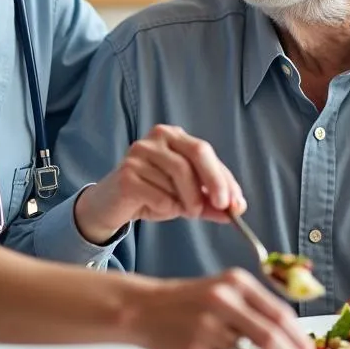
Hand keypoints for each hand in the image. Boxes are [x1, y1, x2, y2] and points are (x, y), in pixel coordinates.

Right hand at [74, 124, 245, 243]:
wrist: (112, 205)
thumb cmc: (152, 195)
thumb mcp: (185, 198)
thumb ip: (209, 202)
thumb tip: (235, 211)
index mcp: (174, 136)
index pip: (205, 152)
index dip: (224, 178)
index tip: (237, 204)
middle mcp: (157, 137)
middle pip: (195, 153)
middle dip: (214, 181)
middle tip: (223, 206)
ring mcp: (139, 152)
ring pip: (178, 175)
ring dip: (189, 200)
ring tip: (187, 212)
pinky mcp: (126, 173)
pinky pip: (158, 193)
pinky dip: (167, 206)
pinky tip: (161, 208)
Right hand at [125, 268, 319, 348]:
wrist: (144, 308)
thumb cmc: (189, 301)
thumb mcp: (223, 290)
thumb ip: (254, 309)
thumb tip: (292, 342)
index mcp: (236, 282)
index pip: (279, 313)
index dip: (300, 338)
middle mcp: (223, 300)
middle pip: (272, 337)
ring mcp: (207, 327)